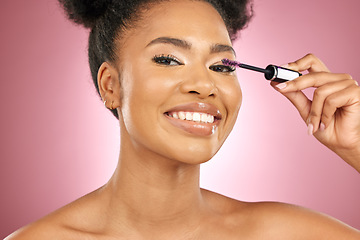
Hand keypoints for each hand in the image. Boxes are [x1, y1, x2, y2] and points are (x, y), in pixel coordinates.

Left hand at [271, 54, 359, 171]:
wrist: (341, 144)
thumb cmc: (326, 127)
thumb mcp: (305, 109)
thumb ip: (294, 95)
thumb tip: (277, 84)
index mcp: (326, 80)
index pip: (311, 61)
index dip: (296, 64)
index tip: (280, 70)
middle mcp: (337, 79)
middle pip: (313, 74)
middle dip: (295, 83)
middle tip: (281, 88)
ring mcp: (347, 84)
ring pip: (320, 92)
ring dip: (314, 112)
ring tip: (315, 124)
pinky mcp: (355, 92)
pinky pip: (331, 100)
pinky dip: (325, 115)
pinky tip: (326, 123)